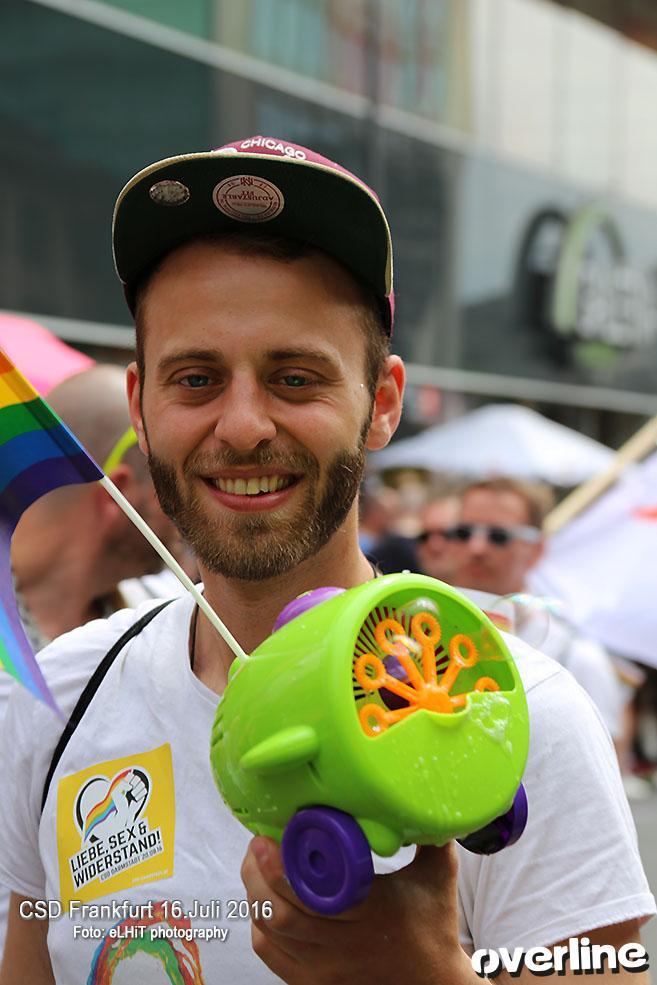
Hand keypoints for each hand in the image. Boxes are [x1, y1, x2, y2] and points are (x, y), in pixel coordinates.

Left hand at [241, 837, 478, 984]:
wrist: (432, 984)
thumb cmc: (434, 924)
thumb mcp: (439, 873)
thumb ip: (429, 831)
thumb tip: (419, 788)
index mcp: (372, 909)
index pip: (316, 887)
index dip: (285, 860)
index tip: (274, 831)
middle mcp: (344, 943)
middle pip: (281, 909)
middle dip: (259, 870)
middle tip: (257, 841)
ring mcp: (325, 967)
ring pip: (270, 929)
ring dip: (254, 892)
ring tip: (254, 861)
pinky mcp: (313, 982)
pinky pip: (269, 952)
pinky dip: (258, 923)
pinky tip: (261, 898)